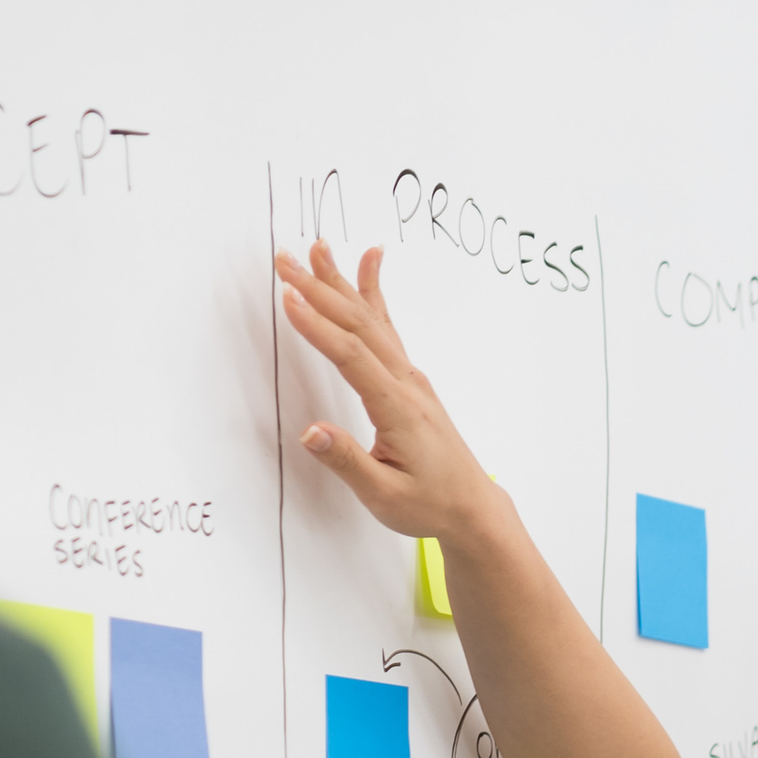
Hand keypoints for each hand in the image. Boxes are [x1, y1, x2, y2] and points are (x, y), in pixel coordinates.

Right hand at [270, 241, 503, 543]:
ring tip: (319, 248)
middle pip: (359, 325)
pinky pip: (388, 328)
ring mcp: (411, 378)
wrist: (472, 508)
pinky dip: (374, 294)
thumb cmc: (430, 504)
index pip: (353, 357)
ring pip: (373, 320)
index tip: (288, 297)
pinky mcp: (410, 380)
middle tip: (285, 260)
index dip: (318, 326)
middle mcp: (407, 384)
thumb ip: (347, 462)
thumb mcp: (384, 496)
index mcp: (398, 409)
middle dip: (320, 289)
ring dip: (342, 283)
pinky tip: (369, 264)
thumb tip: (311, 433)